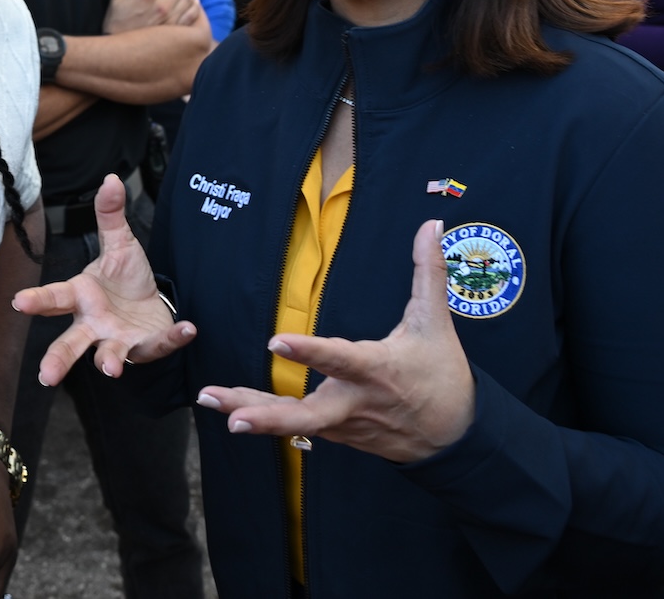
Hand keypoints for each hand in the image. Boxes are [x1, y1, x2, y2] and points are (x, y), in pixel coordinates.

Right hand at [13, 174, 197, 381]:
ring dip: (108, 361)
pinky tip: (187, 329)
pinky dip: (172, 339)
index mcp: (81, 296)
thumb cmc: (125, 280)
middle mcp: (94, 324)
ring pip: (107, 355)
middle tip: (46, 375)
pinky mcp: (146, 347)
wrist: (151, 304)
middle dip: (58, 359)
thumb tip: (111, 179)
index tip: (19, 302)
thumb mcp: (119, 244)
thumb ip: (110, 215)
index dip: (37, 300)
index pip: (55, 298)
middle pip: (71, 343)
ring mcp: (118, 339)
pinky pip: (158, 345)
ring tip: (109, 366)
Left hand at [197, 220, 474, 462]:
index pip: (340, 359)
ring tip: (208, 399)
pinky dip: (264, 418)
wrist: (455, 439)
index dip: (310, 351)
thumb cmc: (443, 376)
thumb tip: (431, 225)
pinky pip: (295, 427)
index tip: (277, 341)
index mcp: (377, 370)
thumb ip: (428, 272)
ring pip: (293, 423)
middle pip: (308, 416)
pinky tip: (229, 408)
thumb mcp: (436, 323)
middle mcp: (354, 401)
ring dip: (252, 413)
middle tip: (232, 416)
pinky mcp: (336, 434)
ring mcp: (343, 423)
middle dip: (268, 416)